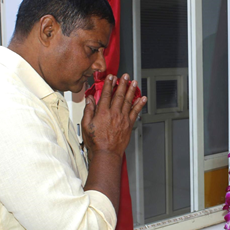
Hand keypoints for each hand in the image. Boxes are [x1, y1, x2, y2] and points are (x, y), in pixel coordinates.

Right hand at [81, 74, 146, 208]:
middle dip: (122, 84)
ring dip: (132, 90)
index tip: (111, 77)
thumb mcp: (86, 126)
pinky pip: (136, 112)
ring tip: (134, 82)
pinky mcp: (129, 124)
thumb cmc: (96, 142)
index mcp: (102, 113)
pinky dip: (140, 104)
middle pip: (119, 95)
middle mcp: (114, 113)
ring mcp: (123, 118)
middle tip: (125, 76)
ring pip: (128, 101)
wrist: (106, 153)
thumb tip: (89, 100)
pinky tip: (143, 98)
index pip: (105, 94)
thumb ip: (88, 111)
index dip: (108, 84)